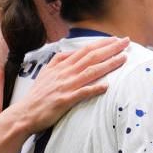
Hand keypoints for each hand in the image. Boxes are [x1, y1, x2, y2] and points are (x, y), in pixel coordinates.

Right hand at [9, 37, 129, 132]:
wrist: (25, 113)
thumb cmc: (38, 94)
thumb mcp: (47, 72)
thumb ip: (60, 60)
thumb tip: (74, 52)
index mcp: (62, 65)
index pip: (86, 50)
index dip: (102, 44)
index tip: (116, 39)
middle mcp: (66, 73)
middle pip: (91, 57)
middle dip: (111, 48)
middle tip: (127, 41)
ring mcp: (66, 86)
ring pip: (91, 72)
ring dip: (108, 64)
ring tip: (124, 58)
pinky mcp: (65, 100)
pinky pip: (82, 93)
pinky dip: (95, 89)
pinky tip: (107, 86)